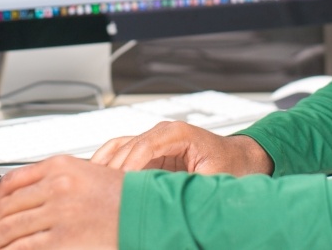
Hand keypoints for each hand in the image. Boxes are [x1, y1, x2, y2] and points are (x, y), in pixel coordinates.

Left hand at [0, 155, 121, 249]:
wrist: (146, 213)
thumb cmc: (121, 196)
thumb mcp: (86, 174)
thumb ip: (55, 180)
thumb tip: (21, 199)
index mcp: (60, 166)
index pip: (11, 181)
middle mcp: (56, 185)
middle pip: (6, 206)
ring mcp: (59, 212)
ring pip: (10, 228)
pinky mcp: (63, 238)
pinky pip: (24, 247)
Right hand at [90, 121, 272, 174]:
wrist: (241, 159)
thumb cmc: (231, 166)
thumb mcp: (213, 179)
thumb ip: (190, 187)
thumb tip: (170, 200)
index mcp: (178, 133)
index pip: (145, 145)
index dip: (129, 164)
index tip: (119, 184)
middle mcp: (163, 132)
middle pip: (127, 146)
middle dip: (112, 168)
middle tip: (98, 189)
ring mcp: (154, 139)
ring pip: (119, 146)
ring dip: (104, 163)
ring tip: (90, 183)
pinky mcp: (150, 151)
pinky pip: (122, 152)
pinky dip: (108, 163)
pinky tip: (97, 177)